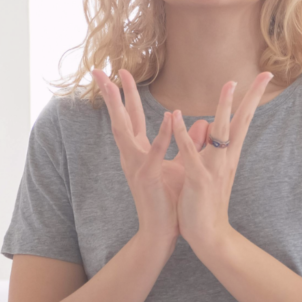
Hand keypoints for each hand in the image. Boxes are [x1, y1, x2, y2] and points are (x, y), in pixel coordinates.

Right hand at [92, 68, 209, 249]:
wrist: (161, 232)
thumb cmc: (170, 201)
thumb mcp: (182, 166)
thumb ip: (189, 143)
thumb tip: (202, 122)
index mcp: (139, 152)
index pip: (131, 118)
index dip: (126, 95)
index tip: (121, 72)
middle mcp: (132, 156)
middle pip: (120, 118)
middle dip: (110, 93)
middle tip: (99, 70)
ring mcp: (137, 166)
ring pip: (125, 130)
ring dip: (121, 105)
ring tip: (116, 83)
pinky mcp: (148, 177)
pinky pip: (155, 152)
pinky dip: (162, 135)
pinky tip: (169, 116)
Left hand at [170, 72, 273, 252]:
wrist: (209, 236)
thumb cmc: (206, 202)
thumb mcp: (207, 169)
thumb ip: (204, 145)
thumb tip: (203, 123)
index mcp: (229, 155)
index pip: (243, 120)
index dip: (253, 98)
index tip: (265, 76)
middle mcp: (227, 158)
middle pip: (242, 121)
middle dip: (252, 97)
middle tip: (266, 73)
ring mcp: (215, 168)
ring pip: (222, 133)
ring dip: (224, 108)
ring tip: (229, 84)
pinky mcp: (199, 180)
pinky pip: (191, 153)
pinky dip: (183, 135)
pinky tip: (177, 117)